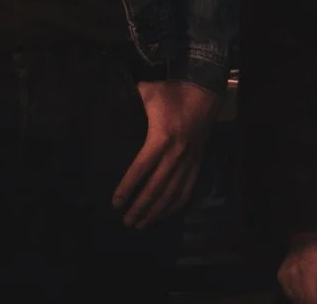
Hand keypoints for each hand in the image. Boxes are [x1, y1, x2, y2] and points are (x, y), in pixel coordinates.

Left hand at [112, 78, 220, 227]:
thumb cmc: (174, 93)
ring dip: (156, 211)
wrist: (205, 93)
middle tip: (126, 222)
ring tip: (142, 224)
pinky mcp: (197, 163)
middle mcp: (175, 155)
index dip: (127, 188)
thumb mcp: (149, 93)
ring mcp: (188, 161)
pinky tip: (164, 214)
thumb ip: (130, 101)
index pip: (140, 170)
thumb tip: (111, 103)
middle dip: (140, 208)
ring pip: (171, 193)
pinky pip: (187, 189)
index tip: (116, 203)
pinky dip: (175, 205)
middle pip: (155, 188)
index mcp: (161, 139)